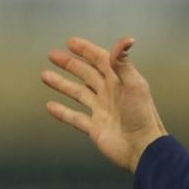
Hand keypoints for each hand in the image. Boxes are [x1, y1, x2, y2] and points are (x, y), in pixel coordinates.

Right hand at [42, 37, 166, 171]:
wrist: (142, 148)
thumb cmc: (142, 116)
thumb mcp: (135, 85)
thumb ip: (124, 63)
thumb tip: (125, 40)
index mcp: (119, 81)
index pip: (100, 60)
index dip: (86, 50)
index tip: (70, 42)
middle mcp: (109, 93)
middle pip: (85, 74)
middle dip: (69, 64)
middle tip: (52, 55)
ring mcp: (100, 110)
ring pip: (77, 93)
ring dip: (61, 84)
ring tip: (45, 76)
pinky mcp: (94, 128)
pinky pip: (74, 117)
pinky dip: (62, 112)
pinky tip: (50, 106)